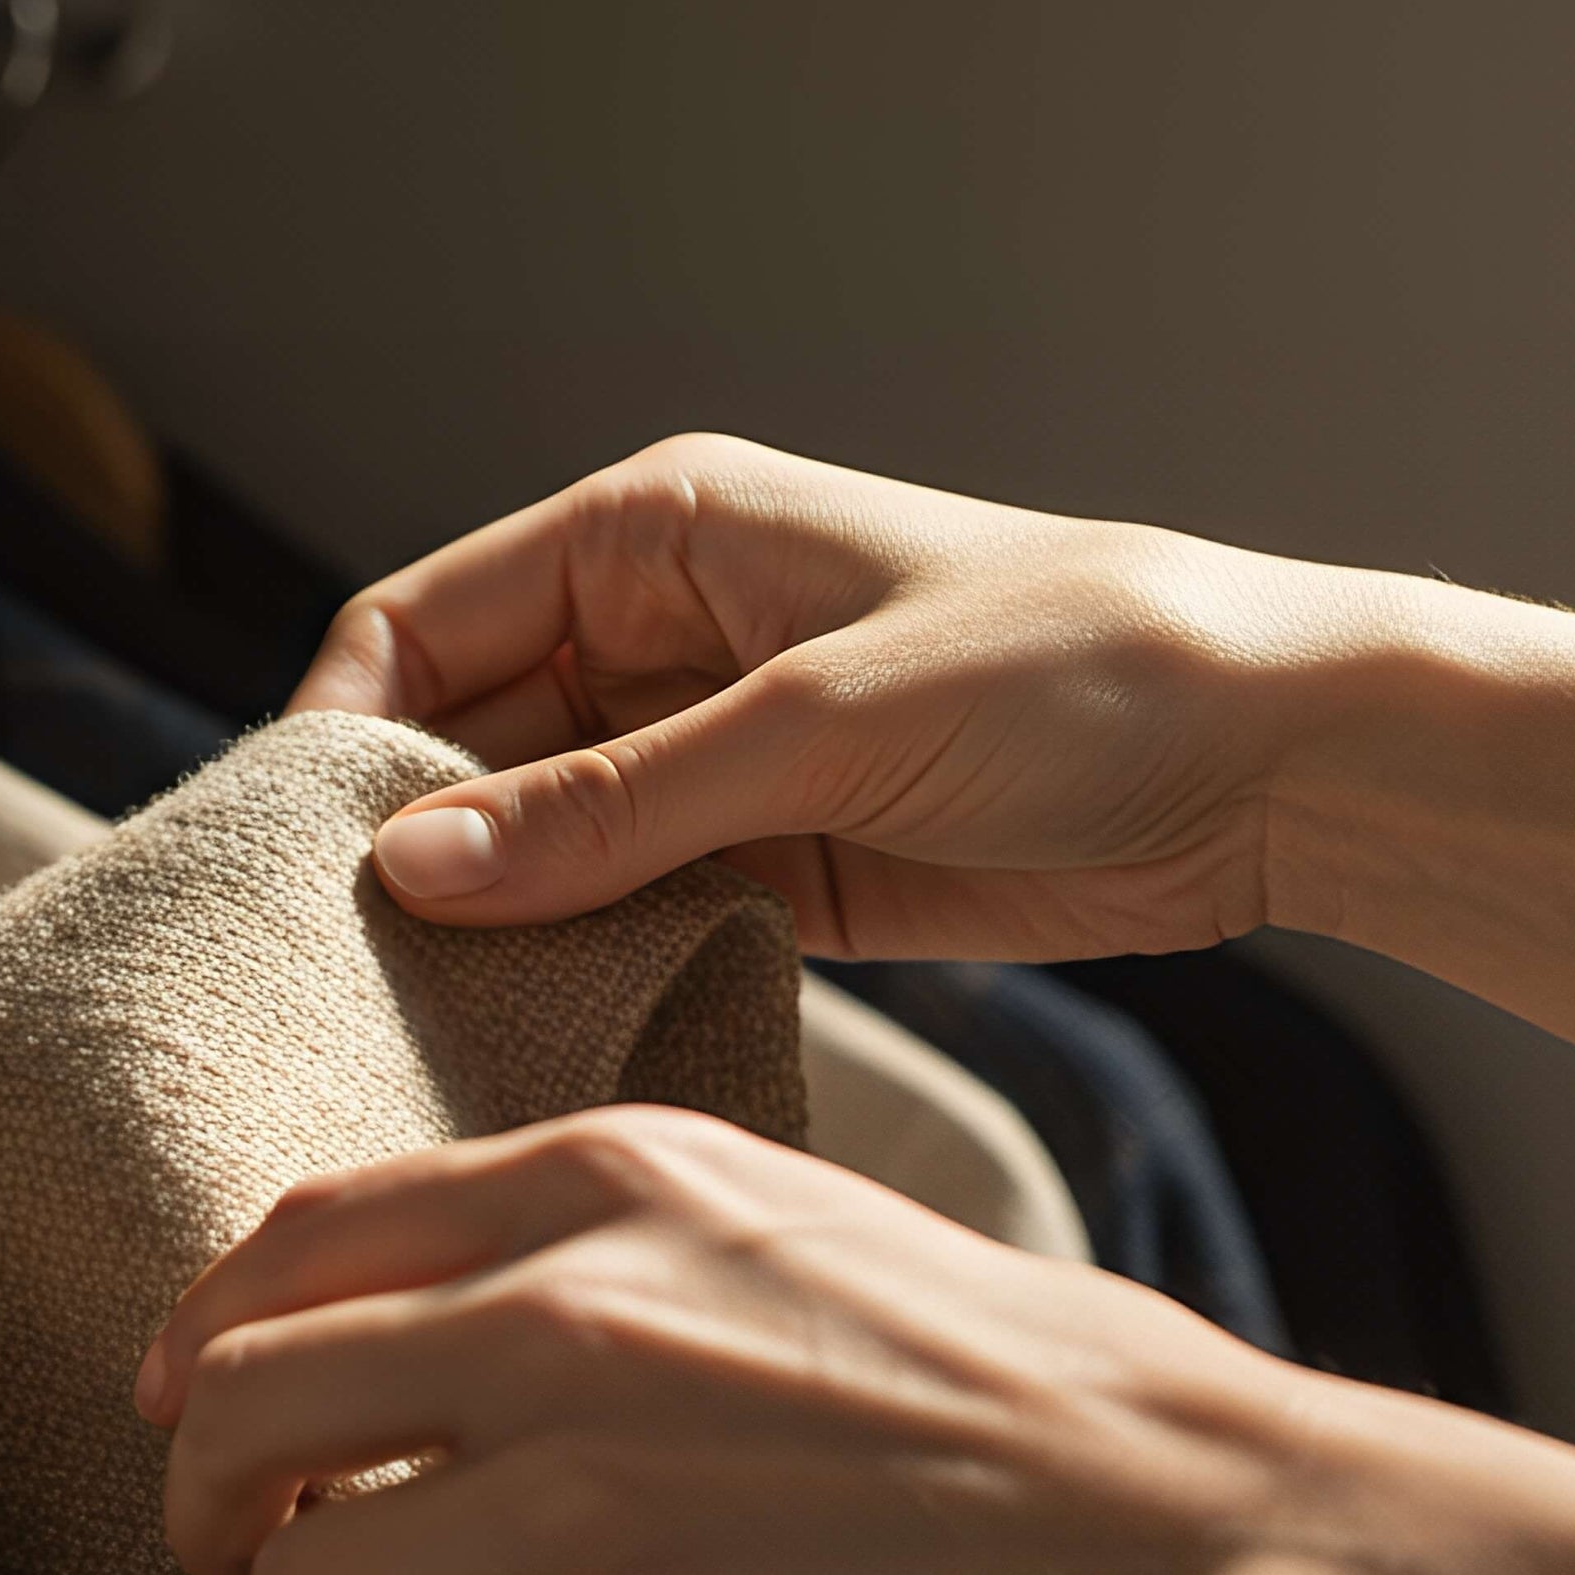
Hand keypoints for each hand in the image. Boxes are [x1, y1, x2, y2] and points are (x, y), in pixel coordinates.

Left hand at [132, 1104, 1359, 1574]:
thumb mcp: (789, 1218)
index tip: (188, 1415)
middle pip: (240, 1407)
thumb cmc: (1013, 1393)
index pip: (297, 1235)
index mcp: (605, 1179)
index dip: (205, 1339)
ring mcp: (581, 1491)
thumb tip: (422, 1322)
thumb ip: (600, 1238)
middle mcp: (562, 1311)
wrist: (1189, 1539)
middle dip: (209, 1515)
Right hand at [294, 433, 1338, 960]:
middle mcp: (660, 638)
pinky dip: (572, 970)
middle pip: (463, 742)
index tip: (294, 855)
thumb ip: (612, 804)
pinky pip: (619, 916)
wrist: (1279, 765)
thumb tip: (413, 868)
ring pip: (532, 841)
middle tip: (339, 966)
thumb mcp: (819, 730)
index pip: (425, 621)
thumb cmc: (1075, 675)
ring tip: (417, 1020)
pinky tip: (525, 1039)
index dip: (344, 731)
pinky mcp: (765, 867)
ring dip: (486, 921)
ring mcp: (709, 758)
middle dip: (406, 844)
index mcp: (658, 535)